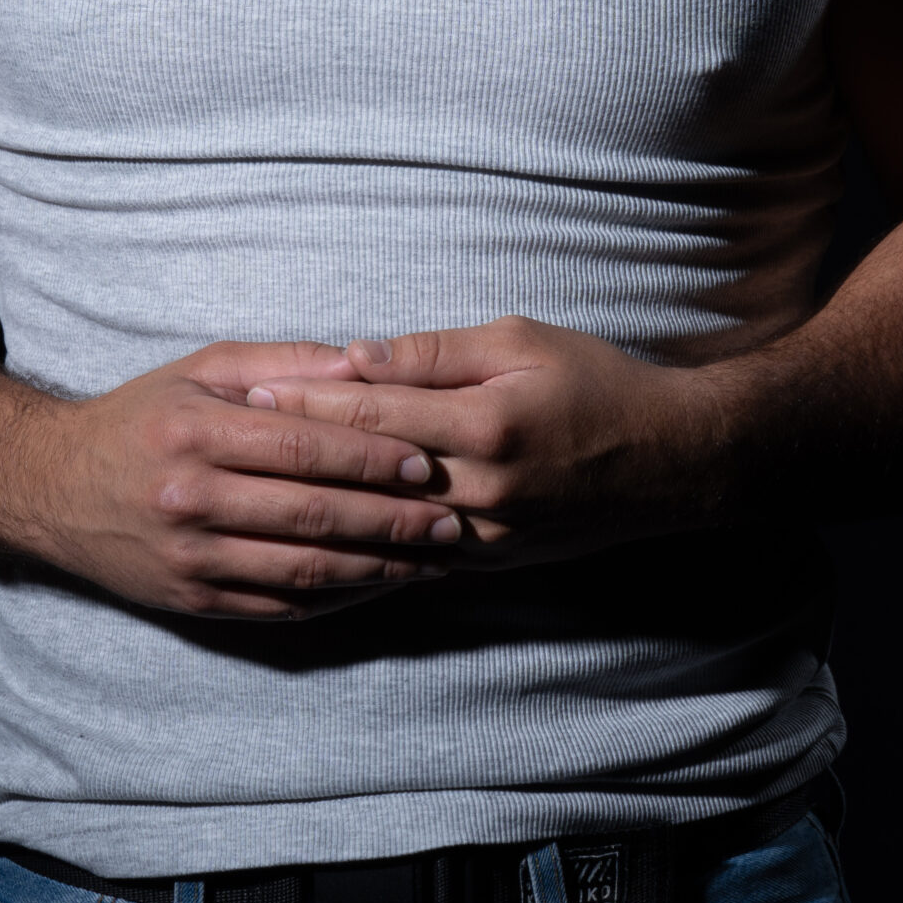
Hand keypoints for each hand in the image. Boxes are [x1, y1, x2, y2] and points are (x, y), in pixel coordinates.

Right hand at [44, 339, 463, 620]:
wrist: (51, 489)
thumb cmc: (140, 417)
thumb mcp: (201, 369)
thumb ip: (284, 362)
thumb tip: (364, 361)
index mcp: (197, 432)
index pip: (303, 448)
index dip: (371, 457)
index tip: (427, 461)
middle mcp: (191, 499)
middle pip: (312, 513)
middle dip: (391, 518)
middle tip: (451, 518)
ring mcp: (191, 559)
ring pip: (303, 569)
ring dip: (377, 566)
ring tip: (432, 557)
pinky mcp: (193, 602)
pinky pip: (280, 606)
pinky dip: (338, 598)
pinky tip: (380, 583)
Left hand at [246, 317, 728, 569]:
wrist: (672, 462)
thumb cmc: (598, 382)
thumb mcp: (521, 341)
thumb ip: (436, 353)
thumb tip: (359, 354)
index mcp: (487, 425)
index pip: (378, 410)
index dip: (309, 399)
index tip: (250, 391)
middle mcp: (482, 490)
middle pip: (367, 473)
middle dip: (294, 456)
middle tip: (230, 443)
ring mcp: (486, 536)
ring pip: (381, 525)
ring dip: (318, 509)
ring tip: (257, 495)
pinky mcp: (490, 560)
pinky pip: (412, 557)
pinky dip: (362, 547)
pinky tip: (319, 542)